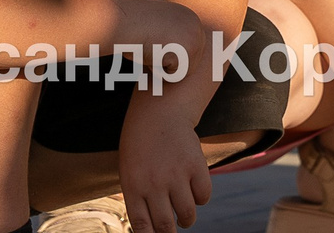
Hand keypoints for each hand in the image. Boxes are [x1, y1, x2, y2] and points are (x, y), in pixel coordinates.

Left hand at [117, 102, 213, 232]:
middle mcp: (154, 184)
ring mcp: (176, 175)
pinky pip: (203, 196)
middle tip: (172, 231)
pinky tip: (194, 191)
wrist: (159, 113)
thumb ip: (138, 197)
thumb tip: (152, 227)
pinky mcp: (196, 166)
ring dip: (187, 219)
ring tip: (185, 217)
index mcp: (133, 188)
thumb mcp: (130, 172)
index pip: (142, 226)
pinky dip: (200, 198)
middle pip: (165, 225)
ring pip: (187, 214)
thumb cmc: (141, 146)